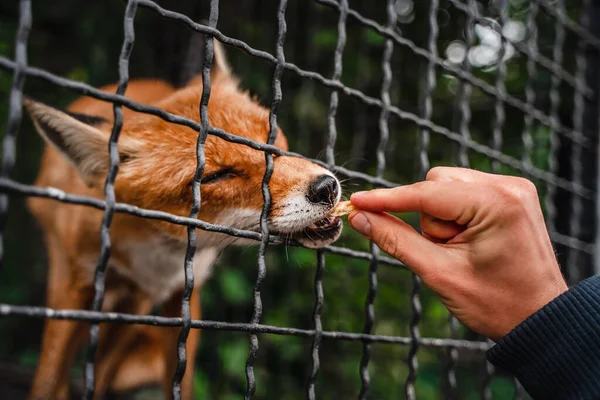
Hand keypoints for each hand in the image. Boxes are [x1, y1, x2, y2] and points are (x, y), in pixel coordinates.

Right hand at [348, 167, 566, 340]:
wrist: (539, 318)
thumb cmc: (497, 303)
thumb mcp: (439, 272)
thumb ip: (395, 239)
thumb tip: (360, 217)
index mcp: (496, 203)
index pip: (426, 193)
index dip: (386, 199)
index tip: (356, 201)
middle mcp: (507, 186)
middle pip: (437, 183)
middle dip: (429, 219)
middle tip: (445, 251)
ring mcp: (512, 188)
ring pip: (447, 186)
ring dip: (441, 219)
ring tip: (461, 250)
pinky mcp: (510, 196)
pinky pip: (463, 193)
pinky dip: (454, 216)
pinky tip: (469, 241)